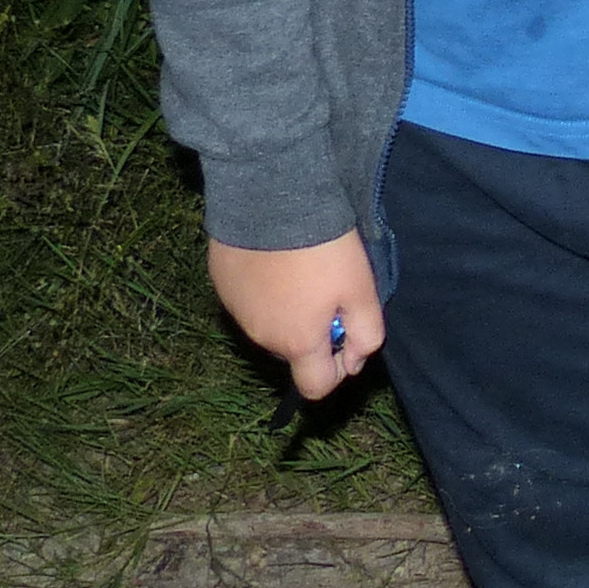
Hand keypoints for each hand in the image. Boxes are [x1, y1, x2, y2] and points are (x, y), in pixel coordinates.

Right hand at [208, 229, 384, 402]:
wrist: (273, 200)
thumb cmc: (323, 248)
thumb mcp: (362, 290)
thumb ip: (366, 334)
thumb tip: (356, 361)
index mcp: (297, 344)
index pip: (316, 387)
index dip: (337, 370)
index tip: (347, 337)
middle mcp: (261, 337)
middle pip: (293, 352)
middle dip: (313, 332)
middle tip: (329, 290)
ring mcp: (237, 312)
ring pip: (270, 325)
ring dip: (288, 310)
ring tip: (302, 269)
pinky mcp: (222, 285)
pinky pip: (248, 299)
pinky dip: (264, 289)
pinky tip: (277, 257)